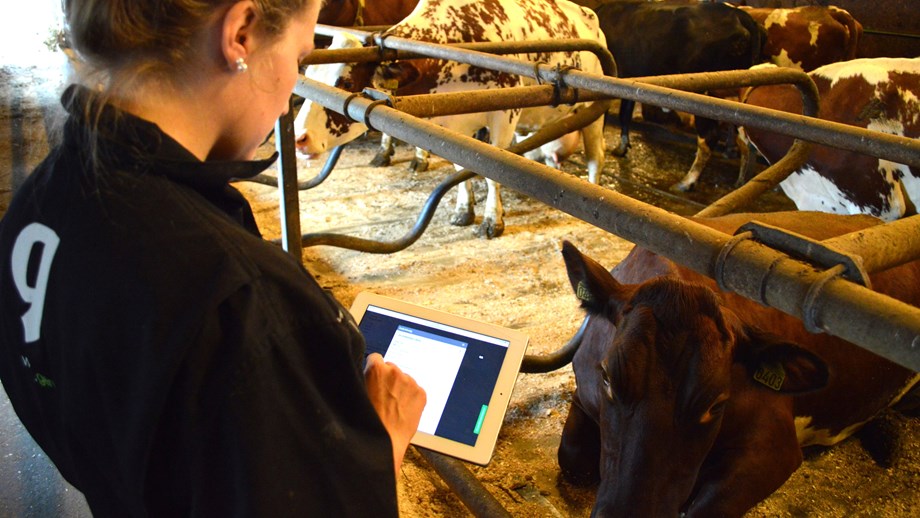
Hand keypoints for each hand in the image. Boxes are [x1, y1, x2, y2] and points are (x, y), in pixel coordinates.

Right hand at [364, 353, 426, 476]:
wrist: (385, 442)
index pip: (375, 357)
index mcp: (377, 369)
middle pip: (391, 368)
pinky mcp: (421, 393)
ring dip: (399, 387)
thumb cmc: (368, 421)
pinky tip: (402, 410)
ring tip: (392, 406)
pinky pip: (415, 390)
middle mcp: (395, 371)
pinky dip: (410, 397)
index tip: (373, 378)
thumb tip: (367, 372)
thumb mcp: (357, 394)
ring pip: (404, 379)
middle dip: (387, 378)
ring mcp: (410, 382)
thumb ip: (363, 379)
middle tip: (382, 396)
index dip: (373, 369)